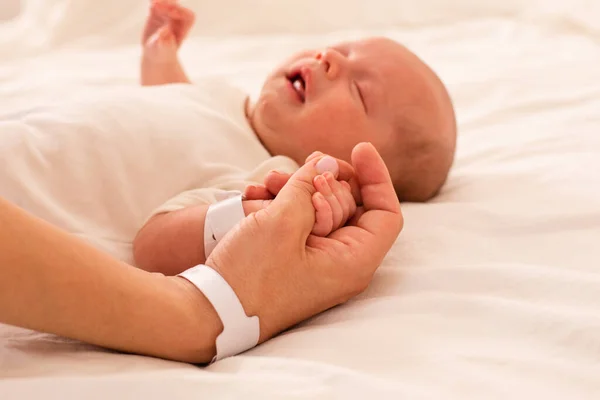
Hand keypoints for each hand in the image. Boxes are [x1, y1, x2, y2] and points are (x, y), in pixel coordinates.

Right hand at [142, 0, 194, 57]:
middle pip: (176, 7)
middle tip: (157, 4)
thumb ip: (165, 41)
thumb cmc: (163, 54)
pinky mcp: (156, 13)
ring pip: (166, 3)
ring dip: (161, 1)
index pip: (188, 16)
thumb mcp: (164, 50)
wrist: (156, 55)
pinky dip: (153, 1)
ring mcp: (166, 15)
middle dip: (169, 4)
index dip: (181, 12)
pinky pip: (155, 4)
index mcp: (184, 28)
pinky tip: (150, 1)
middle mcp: (177, 20)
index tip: (171, 13)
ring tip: (153, 3)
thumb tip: (165, 30)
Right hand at [206, 143, 402, 342]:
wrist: (213, 312)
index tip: (358, 149)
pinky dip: (291, 204)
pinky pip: (305, 223)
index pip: (386, 213)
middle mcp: (342, 264)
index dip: (377, 177)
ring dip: (304, 190)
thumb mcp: (281, 222)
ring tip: (270, 181)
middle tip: (304, 168)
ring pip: (326, 212)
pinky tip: (262, 193)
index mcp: (353, 261)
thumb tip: (326, 163)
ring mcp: (320, 263)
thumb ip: (308, 187)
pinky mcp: (299, 260)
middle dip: (330, 180)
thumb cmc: (248, 276)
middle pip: (355, 207)